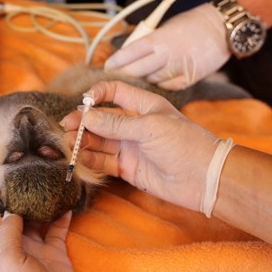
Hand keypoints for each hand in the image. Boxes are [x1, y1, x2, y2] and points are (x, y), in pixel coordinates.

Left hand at [0, 176, 88, 271]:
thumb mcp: (6, 262)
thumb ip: (7, 233)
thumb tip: (13, 212)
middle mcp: (10, 249)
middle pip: (6, 214)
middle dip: (9, 192)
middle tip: (16, 167)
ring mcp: (33, 252)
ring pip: (33, 218)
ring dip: (37, 199)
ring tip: (42, 176)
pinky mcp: (55, 257)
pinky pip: (56, 230)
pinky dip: (60, 215)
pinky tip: (65, 199)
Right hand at [60, 81, 220, 212]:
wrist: (205, 179)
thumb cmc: (184, 144)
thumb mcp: (149, 128)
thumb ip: (116, 124)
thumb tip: (87, 117)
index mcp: (143, 106)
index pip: (114, 92)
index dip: (96, 94)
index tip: (83, 103)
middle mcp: (134, 125)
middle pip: (101, 120)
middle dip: (83, 123)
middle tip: (65, 129)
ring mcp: (130, 147)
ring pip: (99, 141)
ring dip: (82, 142)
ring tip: (67, 146)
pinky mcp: (128, 168)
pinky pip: (104, 162)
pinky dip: (90, 160)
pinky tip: (78, 159)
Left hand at [104, 2, 230, 89]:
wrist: (221, 28)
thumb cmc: (192, 23)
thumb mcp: (166, 26)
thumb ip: (149, 40)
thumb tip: (130, 52)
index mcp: (159, 38)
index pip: (131, 52)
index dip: (117, 61)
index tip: (108, 66)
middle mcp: (167, 54)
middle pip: (138, 70)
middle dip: (125, 74)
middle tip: (115, 76)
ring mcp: (179, 68)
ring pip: (151, 80)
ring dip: (143, 79)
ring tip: (138, 76)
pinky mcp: (189, 79)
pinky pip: (167, 86)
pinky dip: (160, 83)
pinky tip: (157, 78)